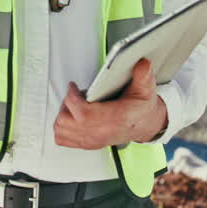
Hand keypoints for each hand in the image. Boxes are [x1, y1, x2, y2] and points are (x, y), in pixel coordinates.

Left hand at [53, 58, 167, 149]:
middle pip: (66, 121)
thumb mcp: (145, 90)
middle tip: (74, 94)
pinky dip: (61, 128)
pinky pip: (63, 139)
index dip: (72, 97)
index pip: (83, 113)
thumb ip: (143, 76)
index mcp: (114, 119)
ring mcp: (92, 140)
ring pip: (61, 130)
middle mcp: (100, 132)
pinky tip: (70, 117)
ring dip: (62, 115)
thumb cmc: (141, 109)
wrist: (145, 125)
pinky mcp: (87, 143)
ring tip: (73, 104)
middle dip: (66, 104)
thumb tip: (142, 64)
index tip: (73, 87)